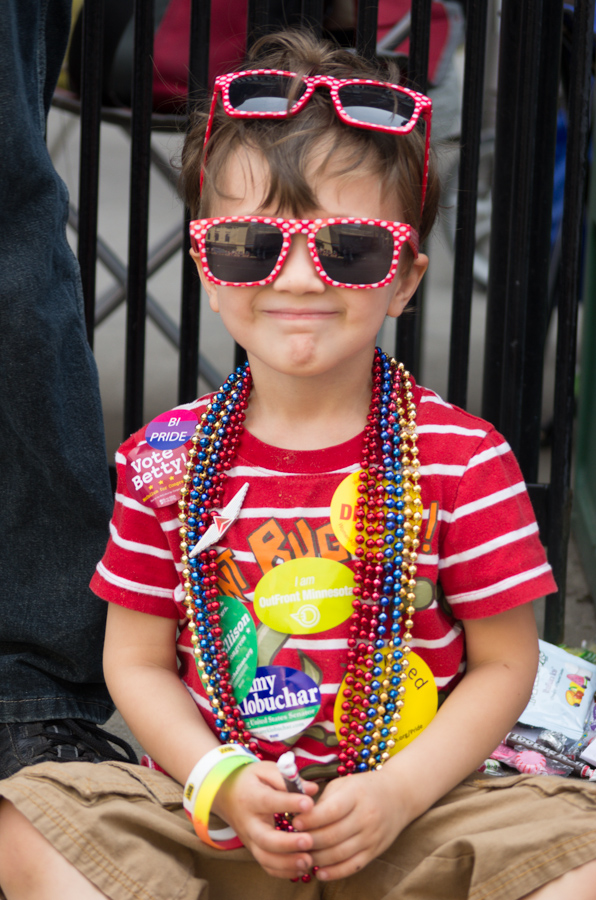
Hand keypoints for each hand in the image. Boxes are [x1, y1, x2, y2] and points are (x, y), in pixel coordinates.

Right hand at [213, 761, 318, 878]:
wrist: (225, 794)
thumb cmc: (251, 780)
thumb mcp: (265, 770)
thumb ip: (287, 778)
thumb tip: (312, 790)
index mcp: (251, 797)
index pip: (269, 801)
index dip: (289, 803)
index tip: (309, 804)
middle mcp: (248, 822)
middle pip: (264, 839)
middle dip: (287, 843)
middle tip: (309, 841)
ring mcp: (250, 839)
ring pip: (265, 858)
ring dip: (287, 863)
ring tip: (308, 860)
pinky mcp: (254, 850)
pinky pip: (266, 866)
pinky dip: (283, 871)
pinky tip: (302, 868)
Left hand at [292, 769, 409, 881]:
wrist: (399, 795)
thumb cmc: (363, 787)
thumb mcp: (344, 784)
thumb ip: (323, 800)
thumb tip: (299, 817)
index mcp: (356, 795)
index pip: (330, 811)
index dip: (310, 819)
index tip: (294, 822)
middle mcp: (366, 816)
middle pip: (333, 835)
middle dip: (309, 841)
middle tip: (292, 842)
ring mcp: (372, 836)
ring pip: (340, 853)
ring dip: (318, 858)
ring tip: (302, 857)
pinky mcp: (375, 851)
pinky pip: (353, 866)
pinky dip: (335, 872)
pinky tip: (320, 873)